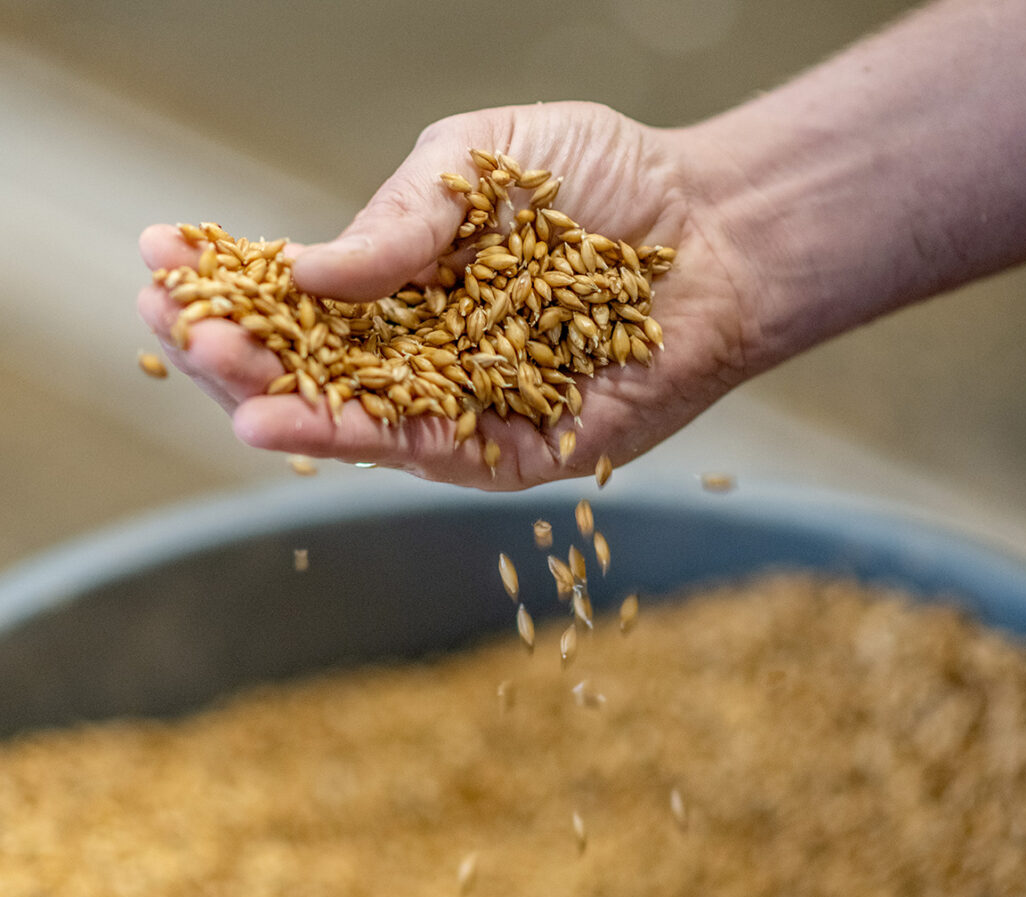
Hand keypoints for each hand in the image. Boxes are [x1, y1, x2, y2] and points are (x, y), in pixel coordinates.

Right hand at [138, 101, 758, 489]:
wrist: (710, 232)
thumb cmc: (601, 184)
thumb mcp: (477, 163)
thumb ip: (398, 217)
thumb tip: (308, 270)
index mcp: (406, 284)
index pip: (301, 294)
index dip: (232, 279)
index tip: (160, 256)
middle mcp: (426, 354)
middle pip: (313, 365)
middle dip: (236, 345)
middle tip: (170, 320)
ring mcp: (465, 407)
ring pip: (354, 416)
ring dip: (277, 398)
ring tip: (210, 370)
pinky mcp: (512, 451)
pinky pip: (424, 450)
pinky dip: (355, 437)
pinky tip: (290, 419)